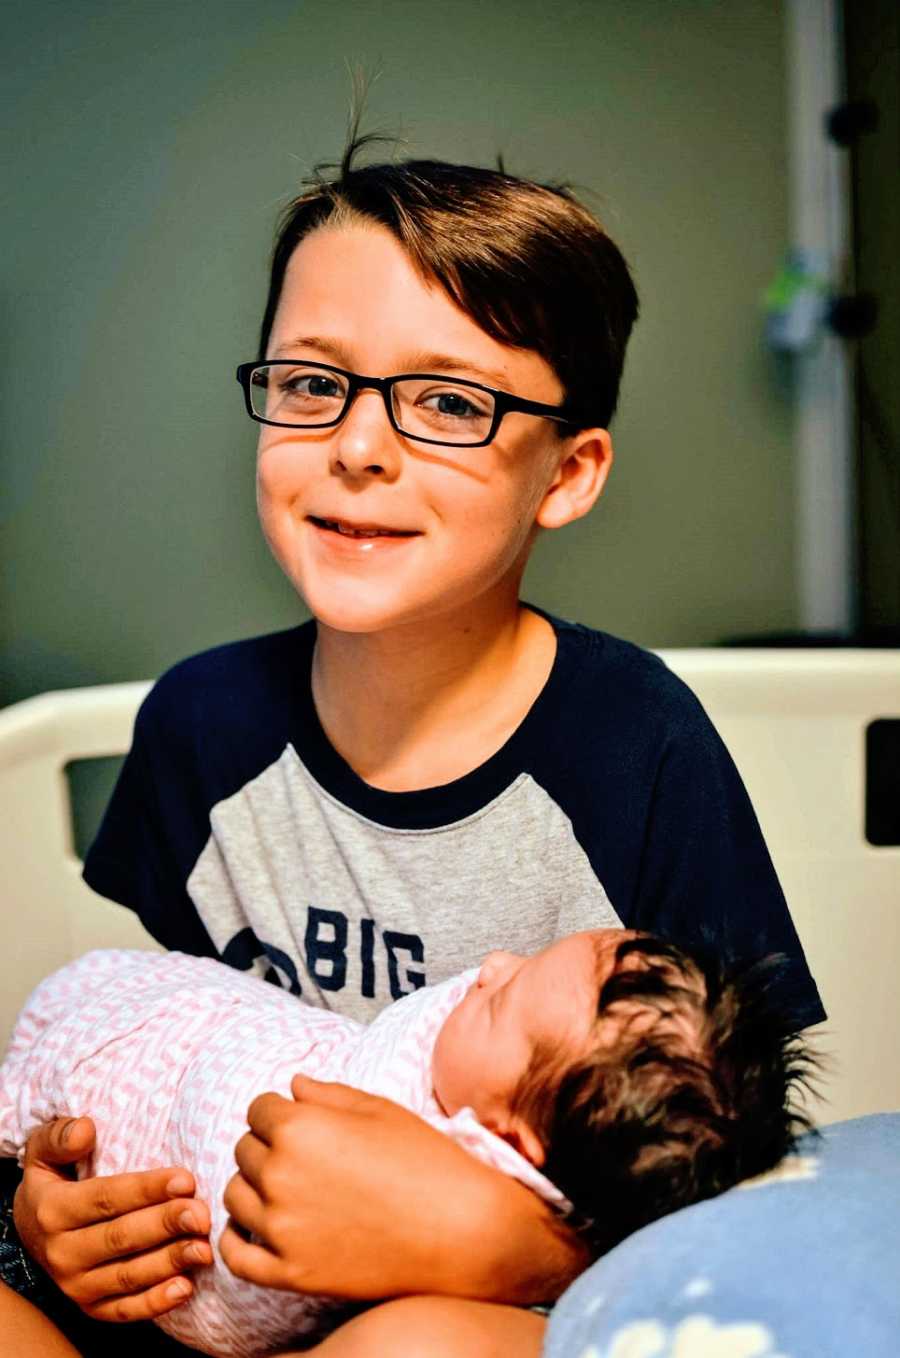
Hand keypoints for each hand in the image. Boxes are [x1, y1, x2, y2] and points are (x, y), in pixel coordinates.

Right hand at [14, 1116, 213, 1322]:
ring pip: (128, 1276)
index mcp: (53, 1210)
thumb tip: (85, 1130)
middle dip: (166, 1225)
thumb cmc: (53, 1179)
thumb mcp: (43, 1150)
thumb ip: (60, 1136)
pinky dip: (155, 1303)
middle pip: (121, 1238)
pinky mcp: (91, 1307)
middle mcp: (61, 1253)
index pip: (106, 1198)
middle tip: (203, 1215)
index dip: (147, 1190)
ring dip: (169, 1263)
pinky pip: (124, 1310)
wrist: (31, 1229)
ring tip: (204, 1249)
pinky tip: (186, 1288)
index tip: (186, 1180)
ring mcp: (75, 1285)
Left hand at [221, 1074, 511, 1299]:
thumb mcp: (380, 1110)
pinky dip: (237, 1239)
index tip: (301, 1122)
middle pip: (245, 1149)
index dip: (280, 1112)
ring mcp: (282, 1227)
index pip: (258, 1109)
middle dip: (268, 1145)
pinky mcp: (289, 1272)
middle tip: (304, 1156)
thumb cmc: (425, 1161)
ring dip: (254, 1186)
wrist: (460, 1230)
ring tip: (287, 1189)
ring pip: (235, 1196)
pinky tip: (255, 1229)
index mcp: (300, 1127)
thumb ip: (328, 1094)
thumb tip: (292, 1086)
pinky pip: (236, 1254)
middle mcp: (281, 1174)